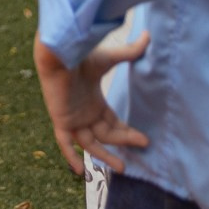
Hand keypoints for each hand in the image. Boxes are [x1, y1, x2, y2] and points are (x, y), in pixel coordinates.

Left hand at [34, 33, 151, 174]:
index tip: (144, 140)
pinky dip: (71, 157)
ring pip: (90, 143)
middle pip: (105, 135)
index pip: (112, 124)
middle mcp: (83, 113)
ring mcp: (72, 118)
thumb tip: (149, 36)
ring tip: (121, 168)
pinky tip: (81, 173)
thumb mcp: (109, 58)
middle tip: (142, 146)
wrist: (59, 52)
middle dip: (123, 142)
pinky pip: (65, 144)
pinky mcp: (61, 120)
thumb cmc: (80, 54)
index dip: (127, 132)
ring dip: (105, 156)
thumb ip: (130, 52)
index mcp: (93, 102)